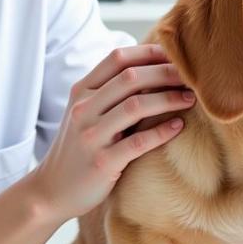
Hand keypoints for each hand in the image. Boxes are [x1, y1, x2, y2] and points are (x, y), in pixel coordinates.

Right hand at [31, 44, 195, 223]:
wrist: (51, 190)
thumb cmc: (79, 148)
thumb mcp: (86, 113)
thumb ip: (109, 92)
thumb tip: (151, 68)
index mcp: (81, 91)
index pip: (117, 59)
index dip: (149, 53)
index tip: (174, 56)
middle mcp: (83, 109)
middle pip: (130, 78)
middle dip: (165, 73)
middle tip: (191, 77)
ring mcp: (91, 135)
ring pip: (135, 106)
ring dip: (168, 99)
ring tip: (191, 99)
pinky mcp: (102, 162)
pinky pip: (138, 142)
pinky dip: (161, 132)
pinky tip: (179, 127)